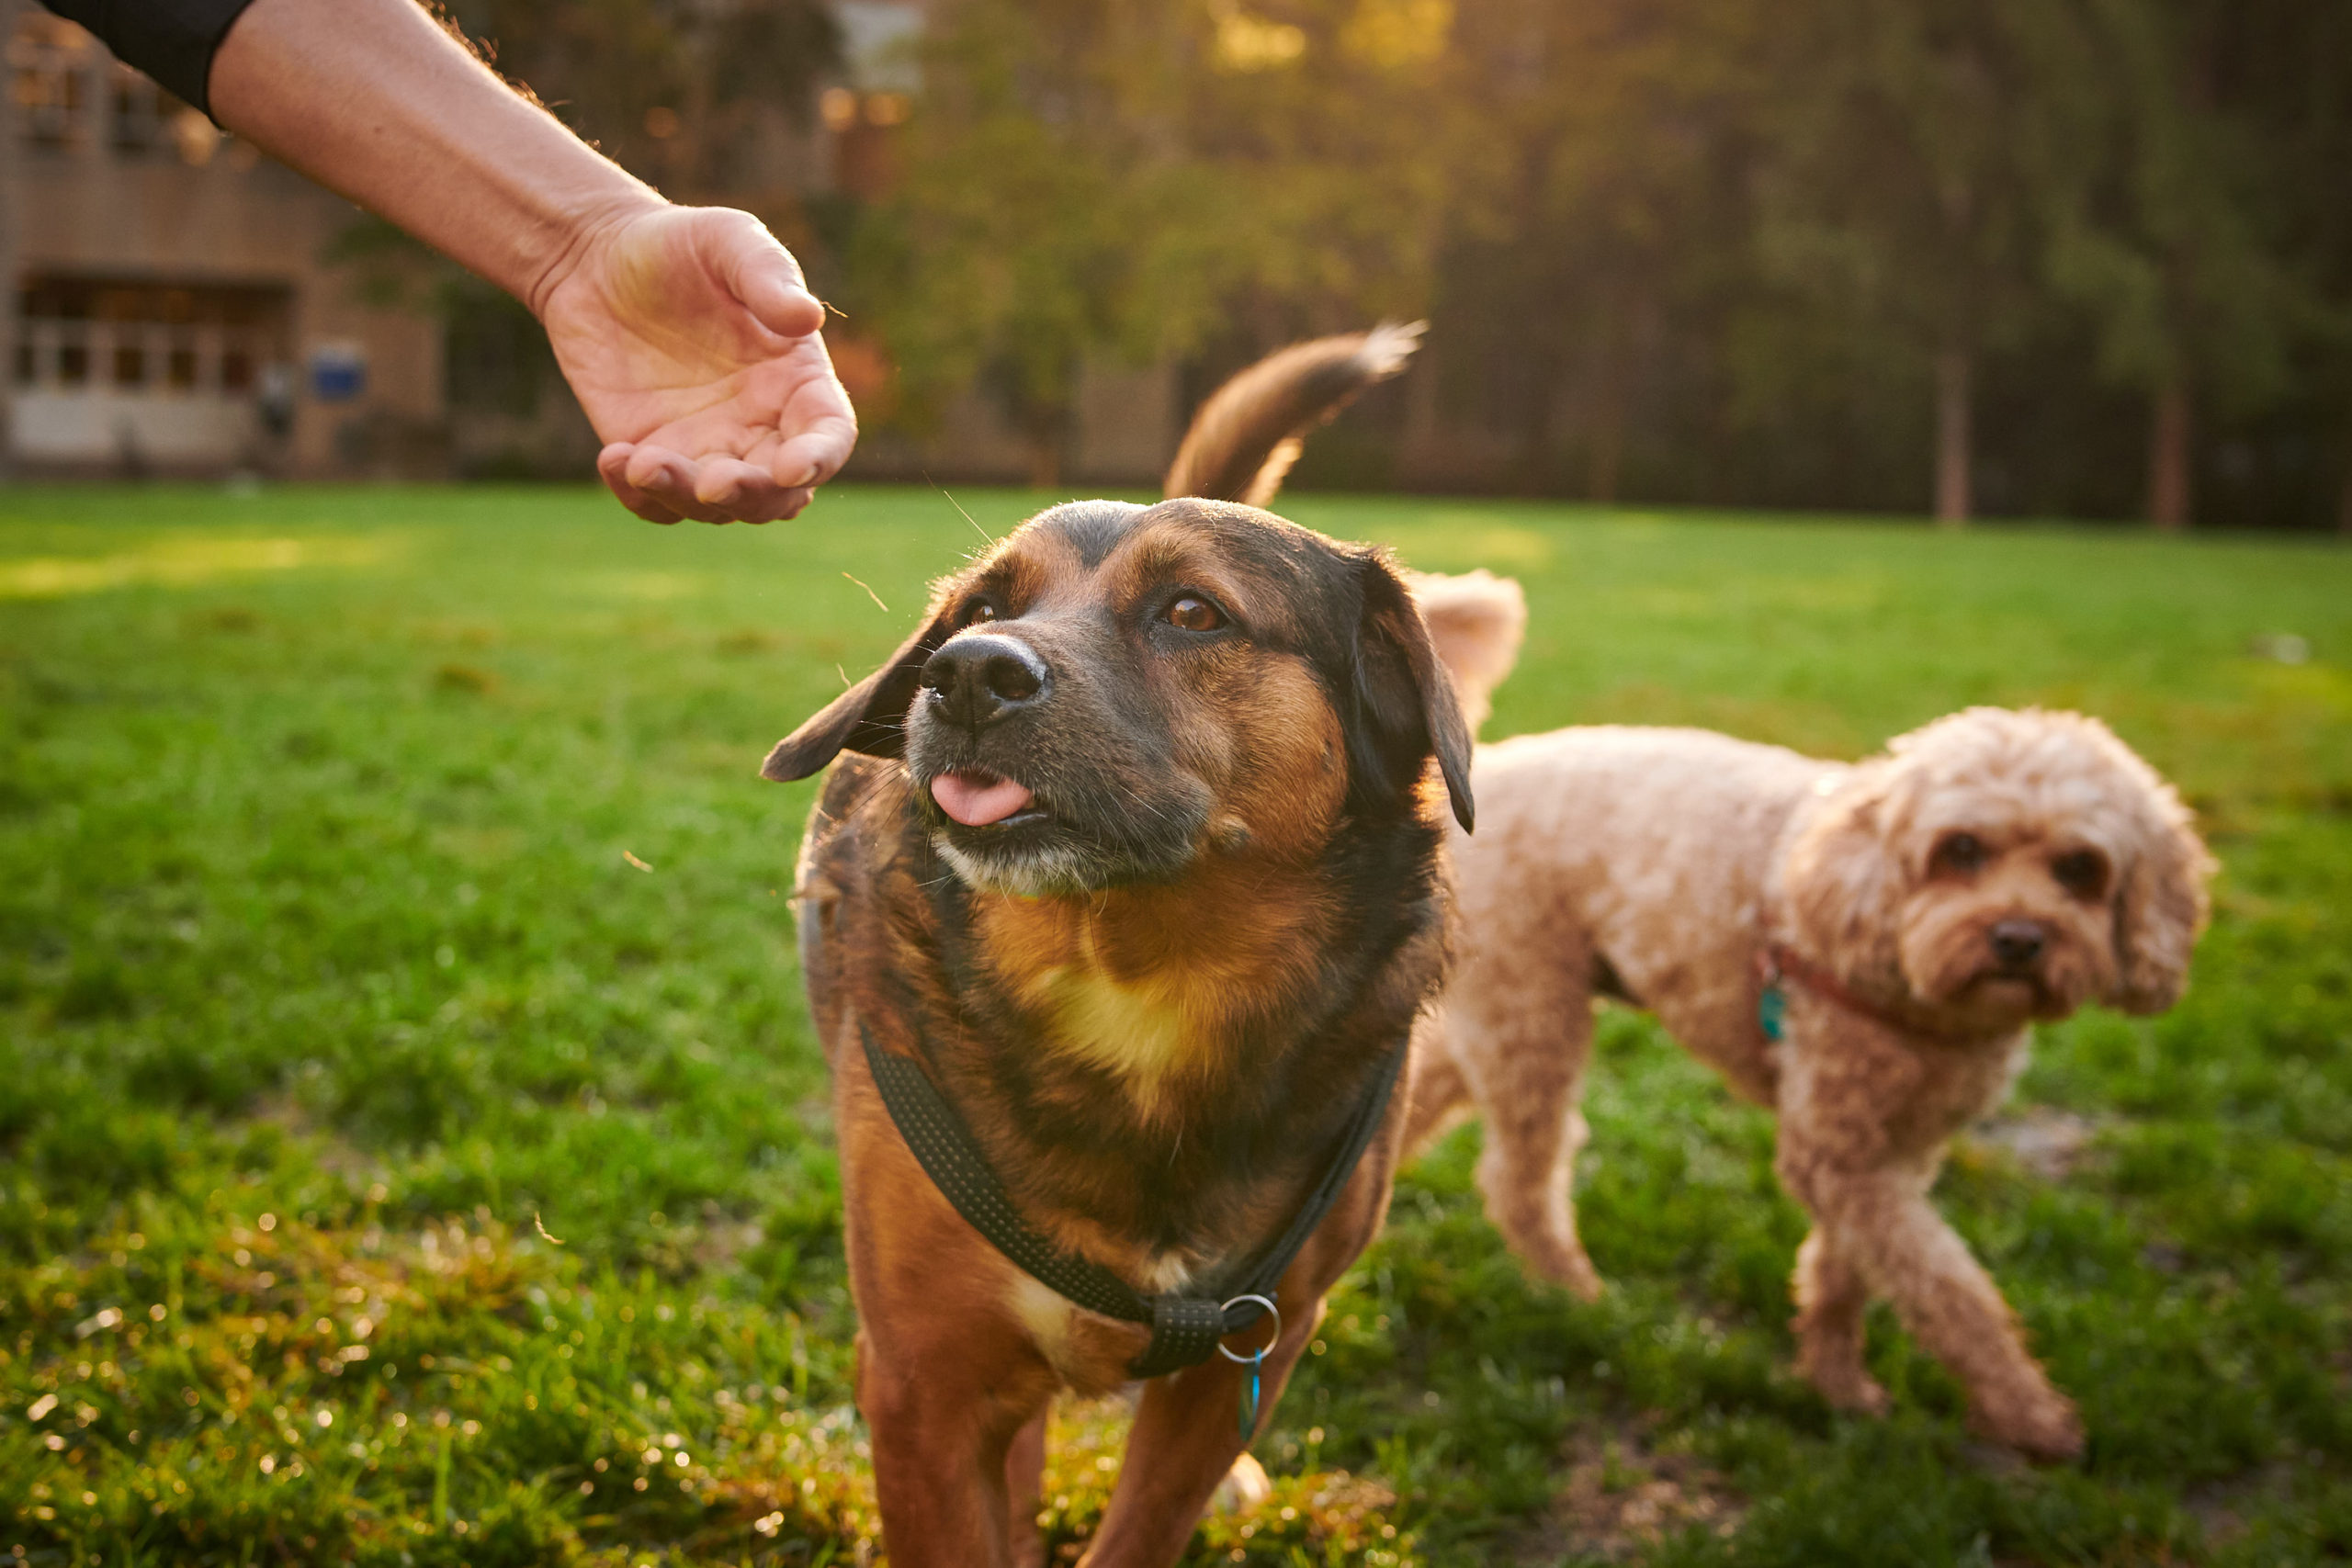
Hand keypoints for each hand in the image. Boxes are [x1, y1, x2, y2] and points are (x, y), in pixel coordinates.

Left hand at [536, 204, 858, 522]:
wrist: (596, 259)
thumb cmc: (678, 245)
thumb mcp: (728, 241)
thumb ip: (767, 277)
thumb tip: (808, 317)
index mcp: (797, 380)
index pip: (829, 434)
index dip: (820, 458)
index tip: (793, 467)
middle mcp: (762, 425)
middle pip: (778, 492)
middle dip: (751, 497)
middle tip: (711, 483)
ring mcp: (707, 448)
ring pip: (717, 507)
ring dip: (685, 498)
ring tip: (639, 463)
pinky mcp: (654, 457)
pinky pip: (657, 505)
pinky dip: (640, 498)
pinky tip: (612, 460)